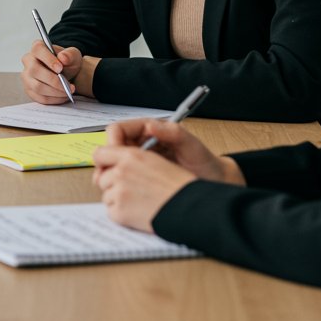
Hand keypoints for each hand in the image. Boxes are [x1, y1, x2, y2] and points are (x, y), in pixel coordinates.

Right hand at [20, 39, 81, 102]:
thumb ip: (69, 55)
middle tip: (69, 86)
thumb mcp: (73, 55)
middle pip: (35, 70)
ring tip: (68, 92)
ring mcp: (26, 76)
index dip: (48, 59)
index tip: (60, 68)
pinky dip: (54, 99)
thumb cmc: (67, 62)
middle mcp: (28, 60)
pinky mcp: (29, 89)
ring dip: (55, 92)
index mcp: (37, 48)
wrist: (67, 74)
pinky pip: (39, 97)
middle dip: (54, 81)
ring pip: (37, 86)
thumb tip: (63, 58)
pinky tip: (63, 96)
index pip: (38, 50)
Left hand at [91, 144, 197, 232]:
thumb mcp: (154, 160)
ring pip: (106, 195)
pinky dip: (122, 214)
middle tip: (133, 189)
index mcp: (131, 156)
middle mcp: (121, 172)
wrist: (192, 209)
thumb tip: (108, 163)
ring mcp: (119, 193)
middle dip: (112, 183)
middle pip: (101, 177)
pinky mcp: (120, 213)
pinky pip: (111, 212)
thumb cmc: (179, 186)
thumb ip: (129, 158)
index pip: (99, 154)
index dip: (103, 162)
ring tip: (141, 201)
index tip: (106, 168)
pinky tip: (140, 212)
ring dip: (118, 199)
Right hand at [97, 119, 244, 185]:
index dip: (112, 143)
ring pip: (112, 164)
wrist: (215, 182)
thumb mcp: (191, 146)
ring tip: (114, 188)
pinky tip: (127, 195)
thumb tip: (150, 126)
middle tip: (107, 177)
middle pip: (110, 148)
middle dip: (105, 162)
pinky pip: (122, 178)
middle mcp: (140, 143)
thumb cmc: (205, 162)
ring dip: (110, 175)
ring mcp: (139, 161)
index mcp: (148, 131)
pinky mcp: (141, 177)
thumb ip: (172, 133)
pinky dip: (119, 186)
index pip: (117, 130)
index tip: (116, 158)